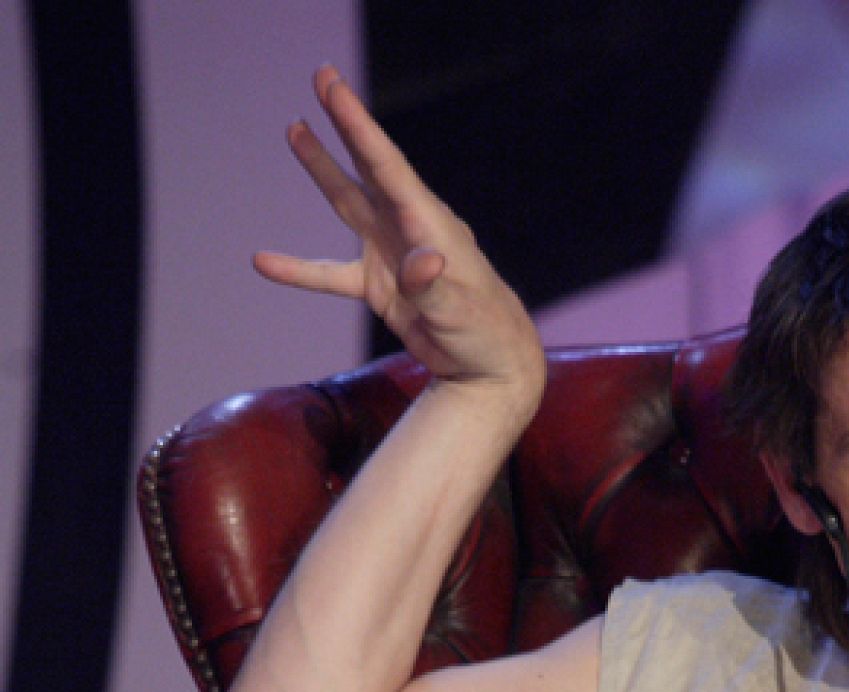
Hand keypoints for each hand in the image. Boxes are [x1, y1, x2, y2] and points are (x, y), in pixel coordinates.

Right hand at [253, 66, 544, 414]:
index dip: (358, 126)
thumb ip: (434, 286)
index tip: (333, 88)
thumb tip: (422, 262)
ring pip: (349, 203)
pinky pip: (331, 274)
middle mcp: (409, 228)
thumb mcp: (460, 311)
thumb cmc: (485, 332)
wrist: (492, 365)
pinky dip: (299, 269)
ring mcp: (392, 253)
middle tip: (323, 78)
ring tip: (296, 129)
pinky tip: (264, 261)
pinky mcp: (380, 286)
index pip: (387, 166)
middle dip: (345, 125)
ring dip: (323, 169)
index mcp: (429, 224)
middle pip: (369, 167)